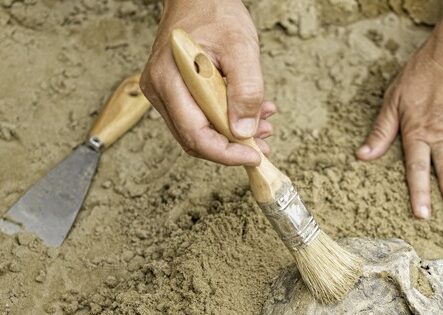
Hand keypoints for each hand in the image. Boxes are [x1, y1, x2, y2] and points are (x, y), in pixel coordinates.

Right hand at [141, 0, 272, 164]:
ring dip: (232, 135)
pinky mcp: (175, 93)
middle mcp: (160, 91)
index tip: (254, 155)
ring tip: (263, 124)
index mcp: (170, 81)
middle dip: (232, 147)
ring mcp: (165, 93)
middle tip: (263, 144)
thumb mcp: (241, 48)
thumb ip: (246, 90)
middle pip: (195, 139)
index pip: (195, 135)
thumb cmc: (216, 14)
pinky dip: (227, 121)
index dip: (226, 153)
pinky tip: (250, 113)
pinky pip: (200, 118)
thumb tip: (244, 132)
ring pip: (199, 131)